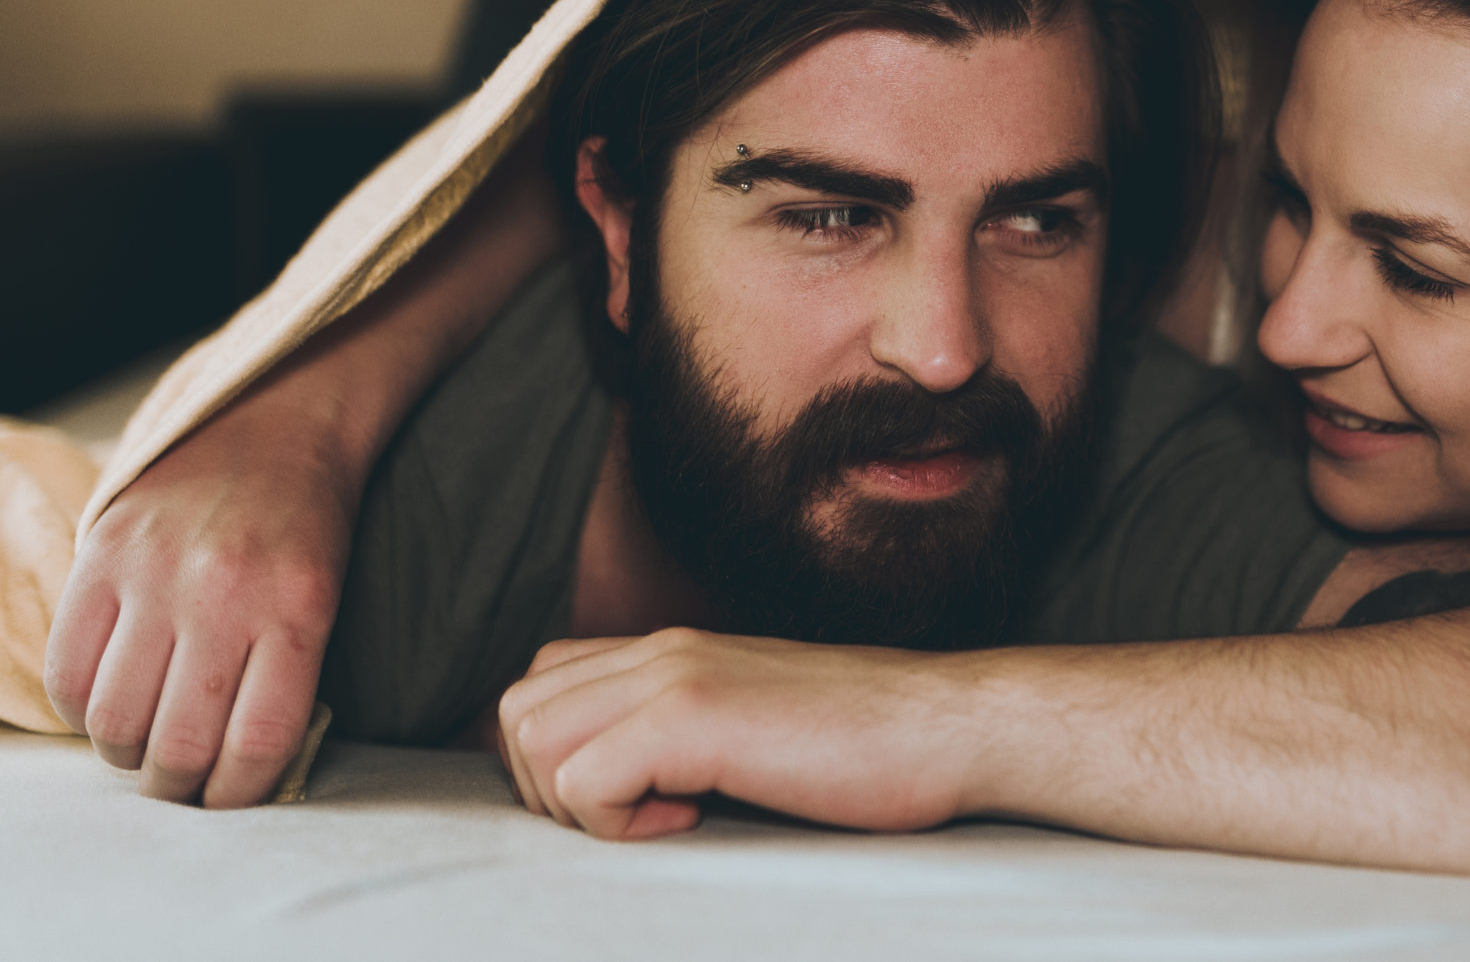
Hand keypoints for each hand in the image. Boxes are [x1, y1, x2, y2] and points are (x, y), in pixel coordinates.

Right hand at [44, 396, 353, 807]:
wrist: (274, 416)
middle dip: (175, 786)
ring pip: (113, 720)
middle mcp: (223, 594)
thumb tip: (235, 776)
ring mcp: (155, 573)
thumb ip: (286, 679)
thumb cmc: (307, 523)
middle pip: (176, 747)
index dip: (236, 795)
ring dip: (124, 751)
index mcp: (296, 609)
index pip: (256, 745)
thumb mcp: (324, 598)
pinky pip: (65, 670)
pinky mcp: (101, 554)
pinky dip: (80, 707)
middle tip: (180, 779)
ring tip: (143, 737)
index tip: (228, 797)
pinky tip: (107, 697)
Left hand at [494, 630, 982, 840]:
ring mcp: (675, 675)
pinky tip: (693, 819)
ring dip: (579, 802)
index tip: (635, 802)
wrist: (951, 727)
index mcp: (674, 651)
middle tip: (637, 817)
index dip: (561, 759)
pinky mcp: (694, 715)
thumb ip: (686, 734)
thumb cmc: (871, 748)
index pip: (543, 683)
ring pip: (532, 738)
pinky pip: (583, 779)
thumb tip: (620, 786)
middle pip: (517, 710)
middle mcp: (662, 649)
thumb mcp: (755, 726)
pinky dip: (618, 820)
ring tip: (662, 818)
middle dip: (552, 786)